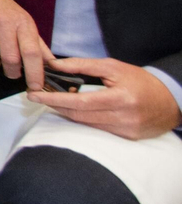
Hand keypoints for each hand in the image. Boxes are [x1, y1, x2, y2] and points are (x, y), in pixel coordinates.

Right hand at [0, 0, 48, 89]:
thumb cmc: (1, 7)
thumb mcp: (23, 20)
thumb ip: (37, 43)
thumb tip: (52, 64)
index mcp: (22, 22)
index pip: (31, 52)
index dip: (35, 72)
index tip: (35, 86)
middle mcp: (4, 21)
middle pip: (11, 59)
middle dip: (12, 71)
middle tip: (12, 71)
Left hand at [29, 57, 181, 138]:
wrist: (171, 101)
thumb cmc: (140, 81)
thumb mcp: (113, 67)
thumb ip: (83, 66)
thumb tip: (55, 65)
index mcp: (121, 98)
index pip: (80, 102)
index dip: (54, 99)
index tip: (34, 95)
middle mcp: (124, 117)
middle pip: (79, 115)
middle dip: (55, 106)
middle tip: (36, 96)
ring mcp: (126, 131)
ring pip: (85, 124)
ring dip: (66, 113)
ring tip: (51, 101)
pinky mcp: (127, 138)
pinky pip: (96, 129)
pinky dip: (82, 119)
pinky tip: (72, 110)